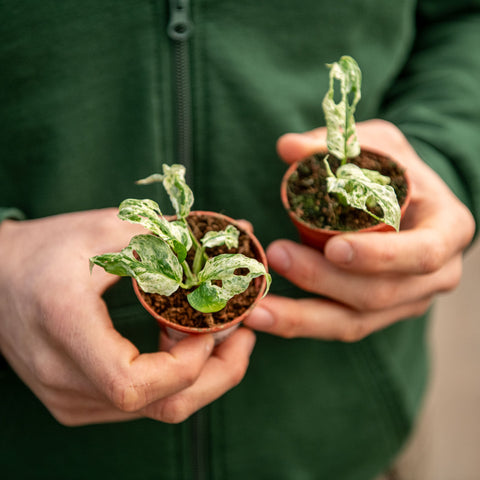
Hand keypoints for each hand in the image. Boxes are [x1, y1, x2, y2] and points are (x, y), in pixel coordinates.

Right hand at [0, 209, 254, 425]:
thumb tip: (235, 232)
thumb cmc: (45, 249)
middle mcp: (64, 380)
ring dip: (201, 373)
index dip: (189, 361)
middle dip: (217, 374)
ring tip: (217, 330)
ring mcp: (70, 398)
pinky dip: (174, 376)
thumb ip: (169, 234)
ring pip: (158, 410)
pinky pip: (142, 403)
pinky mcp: (77, 400)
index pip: (134, 384)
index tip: (214, 324)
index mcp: (65, 332)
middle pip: (160, 407)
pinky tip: (180, 338)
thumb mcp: (103, 229)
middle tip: (243, 334)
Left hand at [245, 120, 474, 340]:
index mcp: (446, 231)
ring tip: (256, 306)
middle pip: (378, 295)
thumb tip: (287, 146)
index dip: (380, 256)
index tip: (334, 248)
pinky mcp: (376, 314)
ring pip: (352, 323)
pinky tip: (262, 315)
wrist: (409, 202)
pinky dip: (298, 323)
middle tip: (277, 255)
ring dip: (301, 317)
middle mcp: (433, 276)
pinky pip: (336, 325)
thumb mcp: (377, 146)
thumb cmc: (396, 172)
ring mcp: (404, 301)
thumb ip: (337, 145)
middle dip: (323, 280)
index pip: (421, 253)